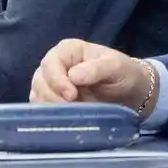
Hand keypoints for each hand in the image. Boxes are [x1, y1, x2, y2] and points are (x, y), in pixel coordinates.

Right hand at [30, 39, 155, 112]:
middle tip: (72, 107)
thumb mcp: (116, 67)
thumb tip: (73, 75)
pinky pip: (40, 107)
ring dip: (51, 107)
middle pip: (40, 80)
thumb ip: (96, 69)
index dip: (57, 80)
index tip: (72, 95)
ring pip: (37, 94)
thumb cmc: (123, 74)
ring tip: (71, 113)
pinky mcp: (51, 99)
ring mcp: (51, 82)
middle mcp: (56, 64)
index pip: (51, 63)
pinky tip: (64, 118)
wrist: (129, 92)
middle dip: (53, 97)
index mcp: (68, 50)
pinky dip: (48, 114)